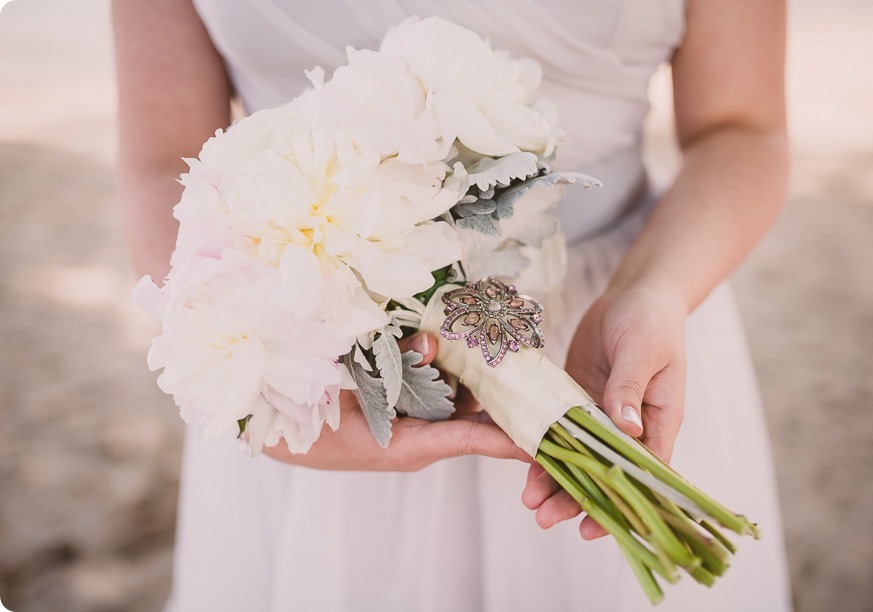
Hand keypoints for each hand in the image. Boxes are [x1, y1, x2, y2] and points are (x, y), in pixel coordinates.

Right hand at [263, 332, 528, 470]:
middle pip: (473, 414)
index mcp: (408, 444)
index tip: (548, 436)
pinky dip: (447, 370)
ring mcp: (411, 430)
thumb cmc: (307, 421)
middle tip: (532, 360)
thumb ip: (391, 363)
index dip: (511, 437)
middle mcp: (418, 441)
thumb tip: (432, 340)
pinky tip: (453, 340)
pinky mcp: (402, 417)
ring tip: (499, 336)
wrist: (272, 430)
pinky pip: (435, 394)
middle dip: (501, 390)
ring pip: (457, 400)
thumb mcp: (347, 387)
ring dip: (474, 373)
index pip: (473, 439)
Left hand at [521, 282, 687, 537]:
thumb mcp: (643, 351)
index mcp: (657, 422)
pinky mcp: (576, 399)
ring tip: (528, 501)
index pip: (640, 477)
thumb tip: (625, 427)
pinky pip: (558, 429)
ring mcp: (600, 415)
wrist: (633, 295)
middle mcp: (628, 427)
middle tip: (543, 518)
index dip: (618, 505)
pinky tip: (520, 456)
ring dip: (554, 479)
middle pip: (603, 475)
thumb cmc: (651, 321)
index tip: (591, 529)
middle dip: (575, 500)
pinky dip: (541, 444)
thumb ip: (630, 387)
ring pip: (577, 457)